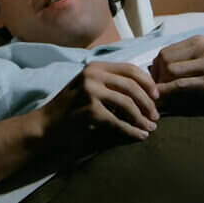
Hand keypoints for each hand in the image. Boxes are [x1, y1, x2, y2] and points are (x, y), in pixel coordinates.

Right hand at [37, 61, 158, 156]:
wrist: (47, 124)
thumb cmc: (71, 107)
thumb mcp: (89, 86)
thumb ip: (111, 83)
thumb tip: (146, 90)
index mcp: (94, 67)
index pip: (130, 69)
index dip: (147, 82)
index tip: (157, 96)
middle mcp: (92, 75)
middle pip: (131, 86)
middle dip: (148, 102)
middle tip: (156, 116)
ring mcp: (90, 92)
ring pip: (128, 104)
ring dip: (142, 118)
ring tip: (150, 128)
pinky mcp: (90, 111)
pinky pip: (119, 122)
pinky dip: (132, 131)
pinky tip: (140, 136)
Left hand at [150, 35, 203, 116]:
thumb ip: (184, 62)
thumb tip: (153, 70)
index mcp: (199, 41)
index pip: (165, 51)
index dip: (157, 69)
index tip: (158, 82)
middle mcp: (202, 48)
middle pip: (164, 59)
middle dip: (157, 77)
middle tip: (160, 91)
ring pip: (169, 70)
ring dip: (161, 86)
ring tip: (163, 97)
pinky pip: (180, 85)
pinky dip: (167, 93)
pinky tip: (163, 101)